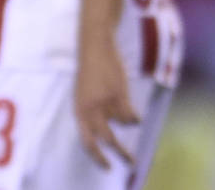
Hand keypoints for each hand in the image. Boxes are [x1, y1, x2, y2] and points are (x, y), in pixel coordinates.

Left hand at [74, 36, 139, 169]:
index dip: (97, 157)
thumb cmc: (89, 70)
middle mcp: (91, 110)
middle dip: (121, 154)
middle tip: (132, 162)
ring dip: (128, 119)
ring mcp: (105, 103)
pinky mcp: (118, 95)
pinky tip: (132, 108)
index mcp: (79, 111)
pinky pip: (132, 116)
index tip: (108, 167)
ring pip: (124, 124)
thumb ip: (90, 113)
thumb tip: (104, 134)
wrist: (94, 47)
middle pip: (108, 140)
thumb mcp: (83, 95)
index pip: (87, 142)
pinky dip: (135, 116)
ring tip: (125, 107)